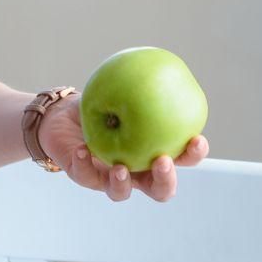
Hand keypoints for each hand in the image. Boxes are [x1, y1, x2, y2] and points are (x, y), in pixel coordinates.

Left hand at [36, 92, 210, 202]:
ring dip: (123, 184)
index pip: (182, 158)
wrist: (65, 115)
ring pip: (122, 193)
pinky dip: (84, 164)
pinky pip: (85, 175)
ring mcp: (110, 179)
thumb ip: (140, 85)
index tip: (196, 139)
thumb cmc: (102, 101)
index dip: (194, 154)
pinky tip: (82, 150)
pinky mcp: (84, 177)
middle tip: (162, 161)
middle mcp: (137, 172)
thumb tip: (160, 68)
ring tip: (120, 169)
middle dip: (165, 181)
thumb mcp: (122, 89)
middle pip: (159, 190)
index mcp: (154, 152)